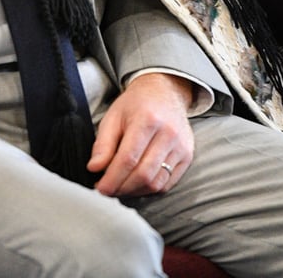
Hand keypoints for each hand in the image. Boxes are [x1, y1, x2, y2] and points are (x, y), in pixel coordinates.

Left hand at [87, 73, 194, 196]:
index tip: (101, 188)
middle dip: (122, 188)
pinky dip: (150, 189)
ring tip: (120, 187)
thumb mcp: (114, 116)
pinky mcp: (187, 157)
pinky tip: (136, 184)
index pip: (128, 158)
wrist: (164, 92)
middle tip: (108, 189)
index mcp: (147, 119)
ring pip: (156, 183)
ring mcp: (181, 146)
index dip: (112, 178)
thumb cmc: (136, 104)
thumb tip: (94, 168)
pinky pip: (168, 184)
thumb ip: (103, 143)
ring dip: (135, 191)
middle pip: (143, 174)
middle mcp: (168, 134)